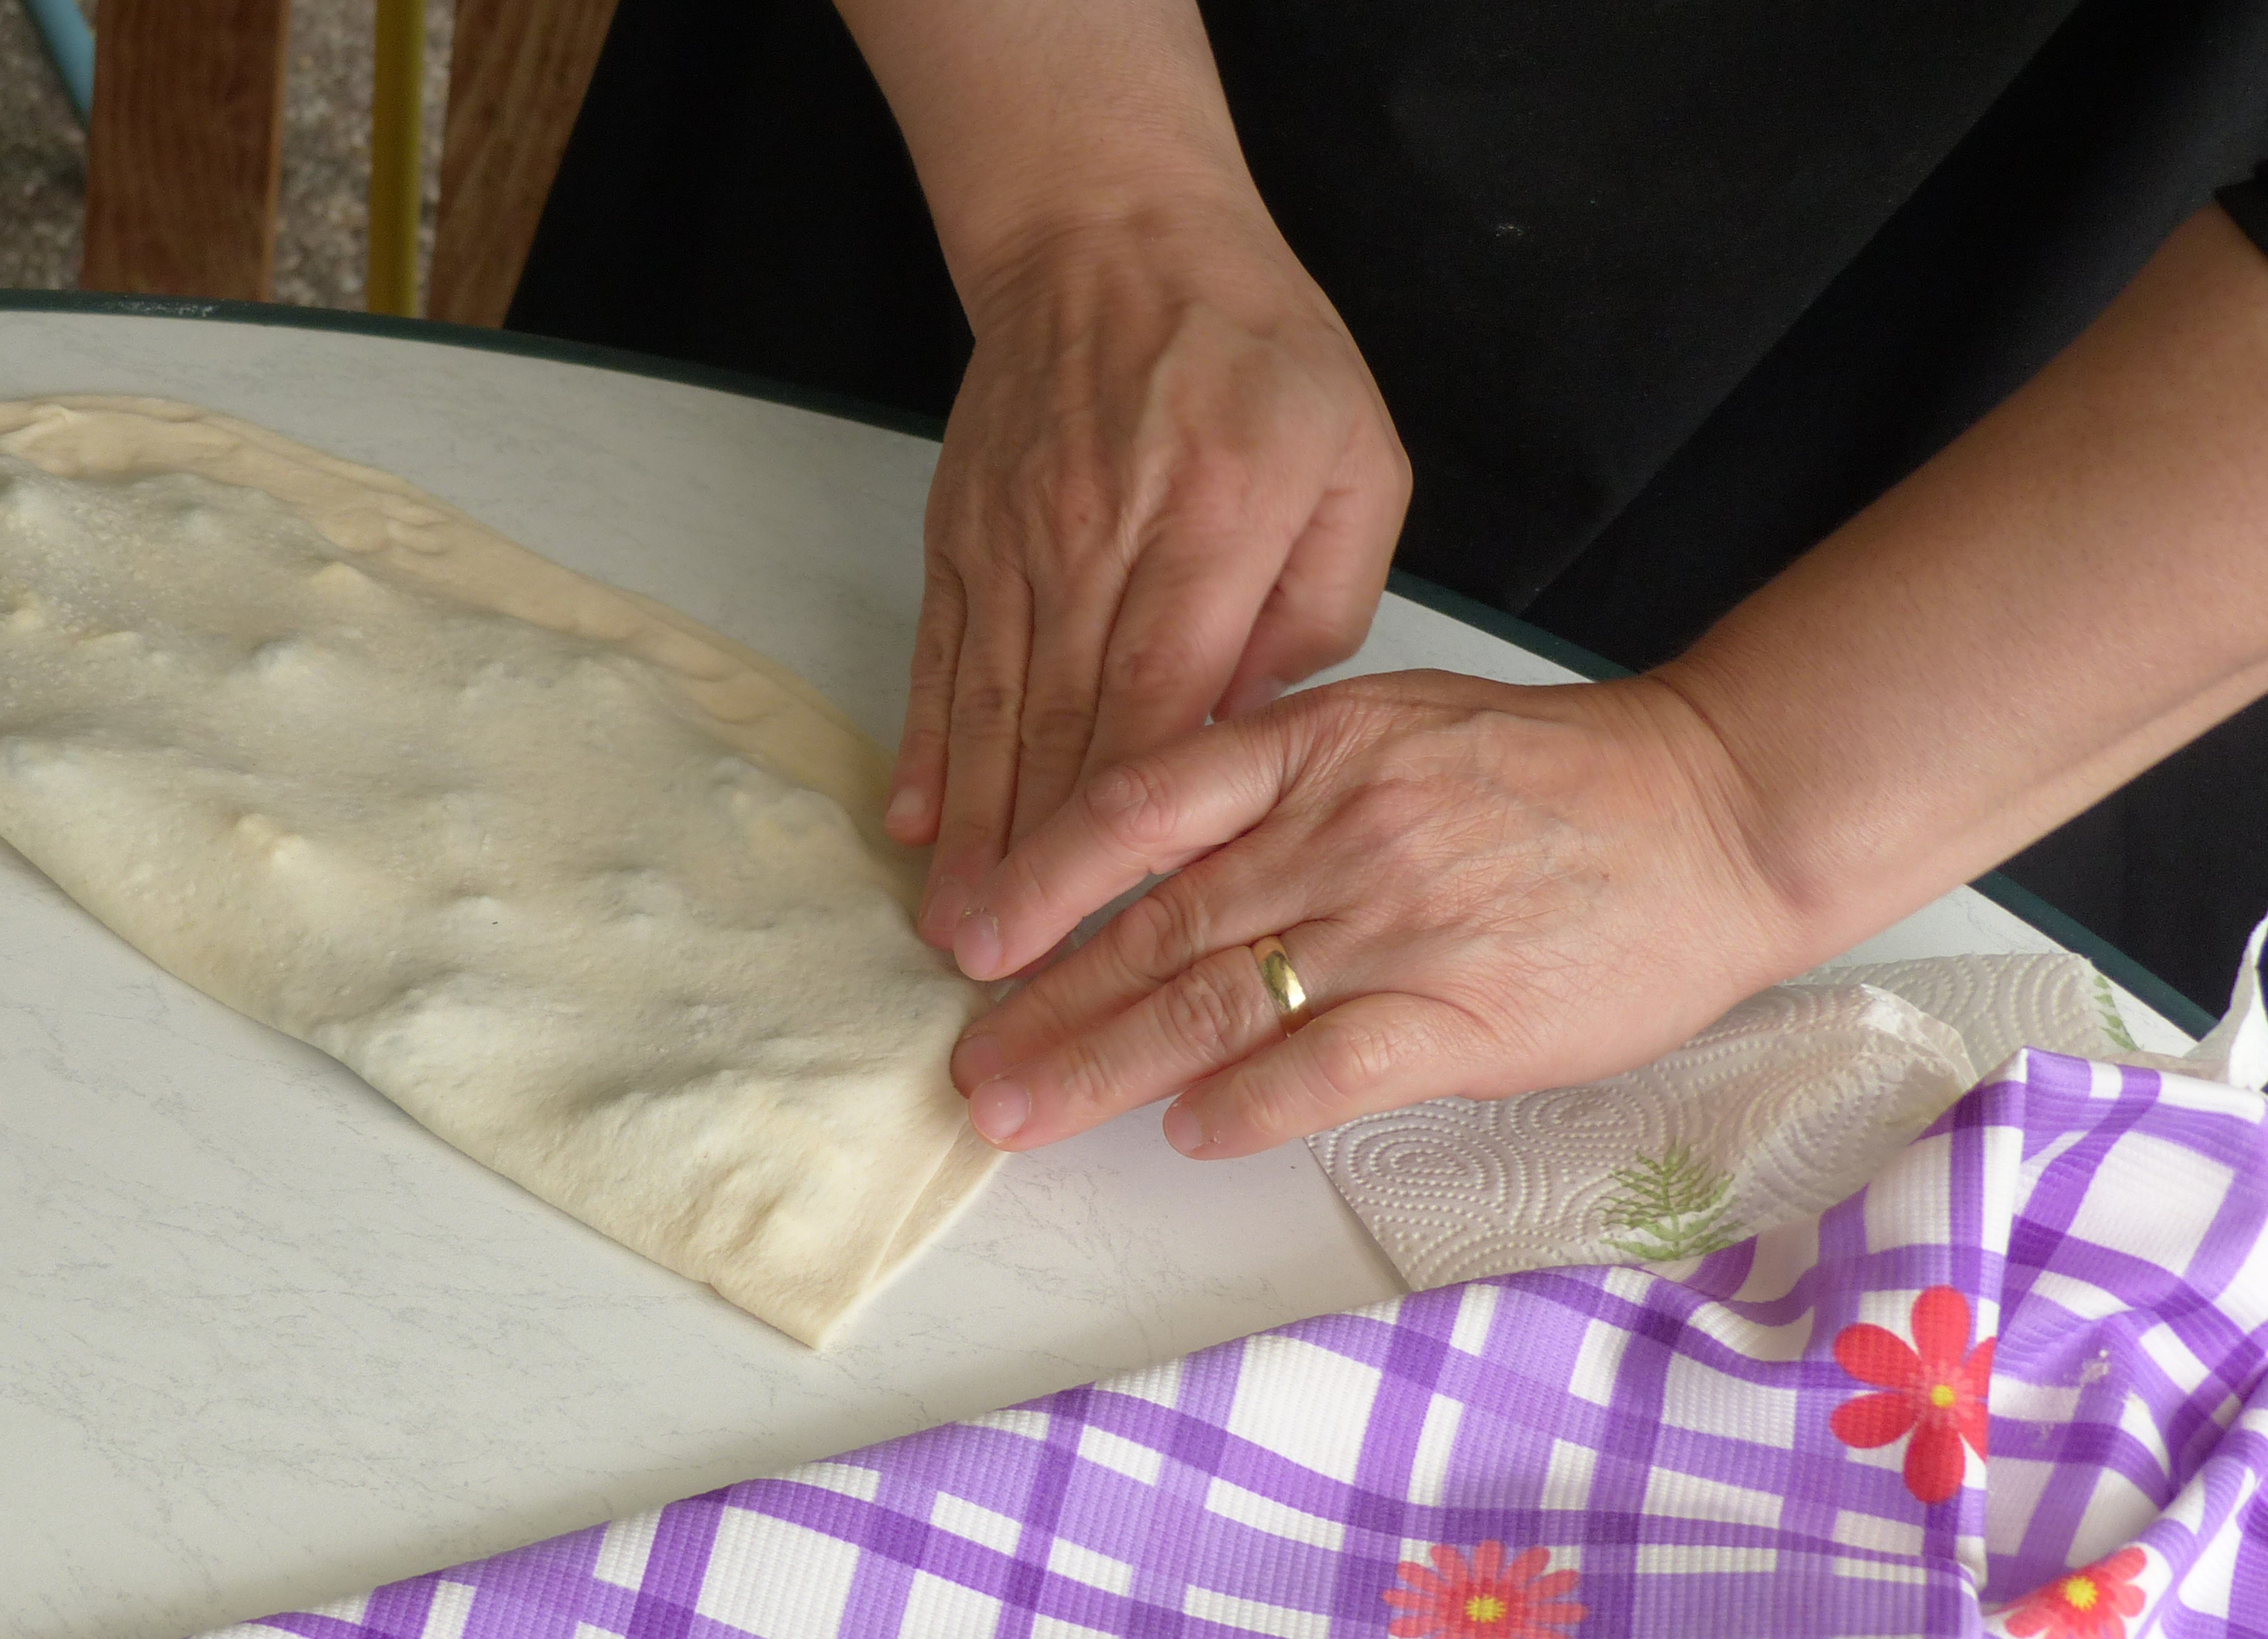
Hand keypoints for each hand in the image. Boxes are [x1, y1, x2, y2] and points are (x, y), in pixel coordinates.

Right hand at [884, 199, 1408, 948]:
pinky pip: (942, 659)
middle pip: (1060, 734)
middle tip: (1003, 978)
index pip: (1160, 710)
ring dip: (972, 831)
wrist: (1115, 243)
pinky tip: (913, 823)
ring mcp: (1020, 549)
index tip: (1104, 926)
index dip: (1125, 831)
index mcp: (1212, 539)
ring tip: (954, 932)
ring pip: (991, 710)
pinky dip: (927, 745)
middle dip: (1030, 867)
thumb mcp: (1354, 463)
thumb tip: (1259, 727)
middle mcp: (1101, 552)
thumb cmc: (1257, 356)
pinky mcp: (966, 541)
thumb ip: (1323, 604)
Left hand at [939, 670, 1815, 1156]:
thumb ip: (1275, 777)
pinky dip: (1252, 1102)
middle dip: (1045, 1006)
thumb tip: (1154, 844)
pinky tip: (1187, 1130)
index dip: (1041, 876)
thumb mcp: (1393, 725)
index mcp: (1314, 747)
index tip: (970, 940)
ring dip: (1106, 1066)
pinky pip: (1332, 1064)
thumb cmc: (1550, 773)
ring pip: (1218, 1000)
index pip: (1140, 807)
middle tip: (965, 1070)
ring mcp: (1401, 923)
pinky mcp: (1467, 1012)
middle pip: (1157, 926)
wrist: (1718, 809)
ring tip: (1021, 1113)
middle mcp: (1341, 830)